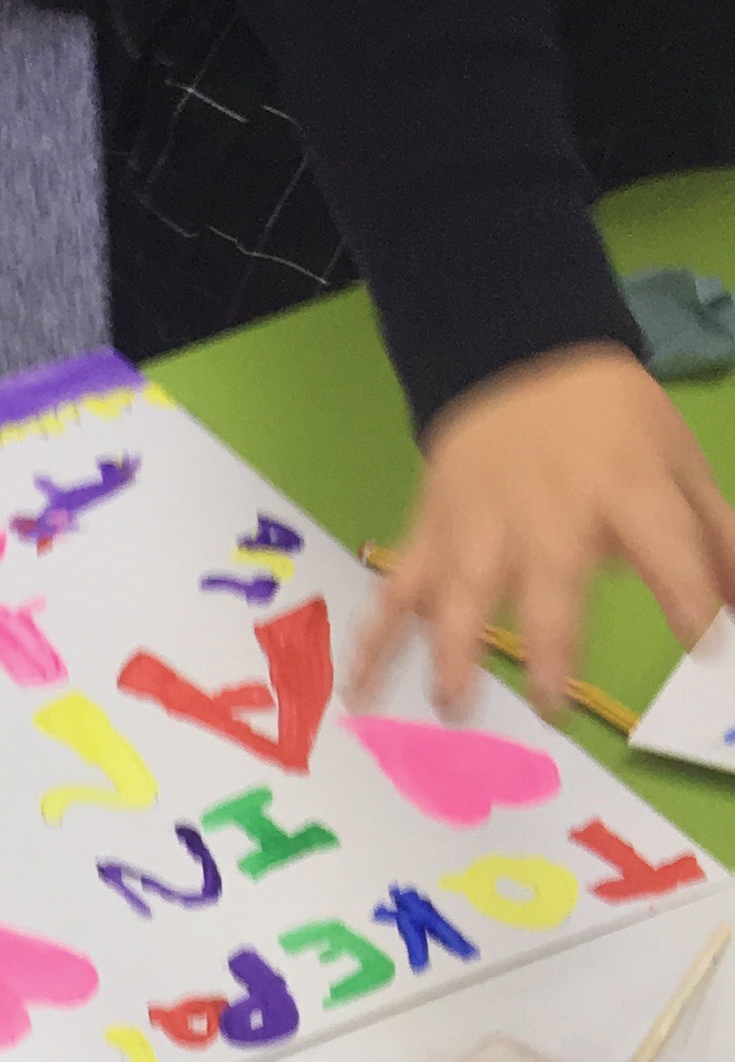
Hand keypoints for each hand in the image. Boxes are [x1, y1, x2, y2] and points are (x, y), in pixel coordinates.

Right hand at [353, 344, 734, 717]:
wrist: (518, 356)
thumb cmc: (611, 424)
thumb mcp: (677, 461)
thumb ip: (712, 536)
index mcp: (624, 490)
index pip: (665, 547)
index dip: (689, 596)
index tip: (707, 644)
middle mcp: (549, 513)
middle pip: (548, 579)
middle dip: (549, 641)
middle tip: (552, 703)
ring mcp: (480, 526)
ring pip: (462, 591)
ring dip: (452, 648)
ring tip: (452, 705)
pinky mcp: (433, 535)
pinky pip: (399, 592)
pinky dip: (374, 642)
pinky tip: (360, 690)